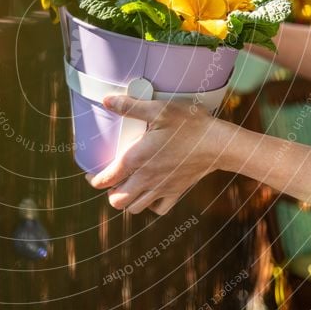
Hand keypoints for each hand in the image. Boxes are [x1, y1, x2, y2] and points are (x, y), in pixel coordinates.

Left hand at [86, 95, 235, 214]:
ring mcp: (162, 188)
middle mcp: (147, 179)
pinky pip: (158, 208)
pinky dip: (150, 204)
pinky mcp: (177, 192)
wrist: (219, 144)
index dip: (95, 180)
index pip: (107, 179)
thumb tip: (106, 100)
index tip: (91, 176)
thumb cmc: (189, 124)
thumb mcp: (159, 109)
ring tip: (128, 186)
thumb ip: (130, 106)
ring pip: (135, 208)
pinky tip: (150, 192)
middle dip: (110, 194)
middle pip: (118, 201)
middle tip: (111, 181)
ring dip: (128, 200)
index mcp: (137, 159)